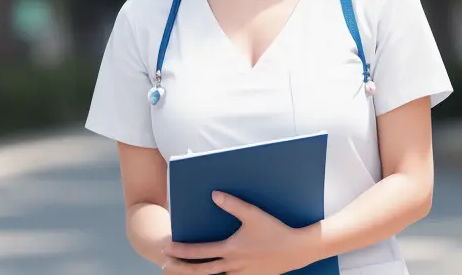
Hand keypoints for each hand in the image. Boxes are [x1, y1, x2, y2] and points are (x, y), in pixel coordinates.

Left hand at [162, 191, 314, 273]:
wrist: (296, 250)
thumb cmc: (275, 230)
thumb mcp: (253, 214)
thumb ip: (232, 204)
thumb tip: (214, 194)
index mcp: (231, 250)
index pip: (200, 252)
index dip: (182, 250)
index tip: (167, 247)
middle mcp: (233, 266)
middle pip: (200, 271)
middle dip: (181, 269)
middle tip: (164, 265)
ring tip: (184, 271)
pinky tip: (213, 272)